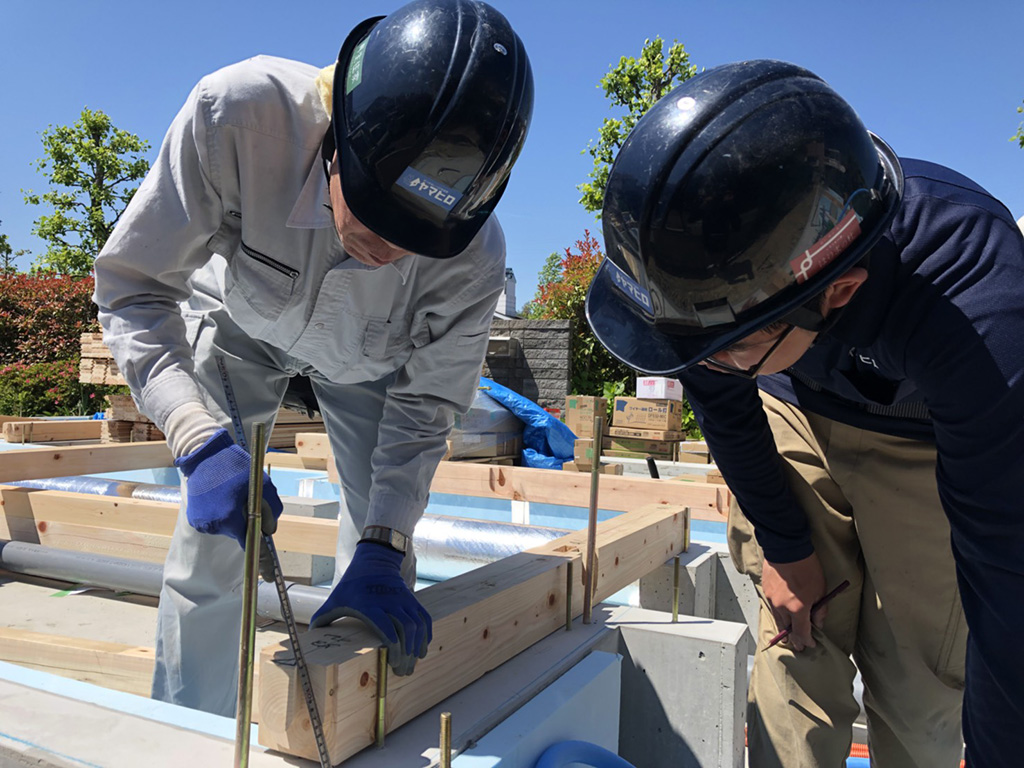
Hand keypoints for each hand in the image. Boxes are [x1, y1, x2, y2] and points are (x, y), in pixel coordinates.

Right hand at [174, 429, 282, 547]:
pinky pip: (213, 523)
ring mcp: (201, 523)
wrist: (206, 456)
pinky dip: (219, 515)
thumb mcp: (261, 484)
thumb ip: (271, 510)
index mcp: (229, 518)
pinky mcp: (193, 519)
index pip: (247, 540)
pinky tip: (219, 499)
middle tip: (243, 501)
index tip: (261, 536)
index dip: (257, 537)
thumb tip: (269, 529)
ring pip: (225, 528)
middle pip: (236, 533)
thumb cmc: (236, 467)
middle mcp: (212, 525)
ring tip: (229, 497)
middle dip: (243, 521)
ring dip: (231, 518)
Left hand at [309, 541, 431, 675]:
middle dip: (406, 650)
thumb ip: (323, 616)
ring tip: (414, 663)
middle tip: (402, 670)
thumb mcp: (335, 598)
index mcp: (369, 604)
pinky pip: (424, 618)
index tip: (393, 655)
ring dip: (418, 645)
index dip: (391, 637)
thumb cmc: (353, 584)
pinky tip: (423, 648)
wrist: (374, 562)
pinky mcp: (412, 600)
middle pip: (404, 627)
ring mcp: (403, 600)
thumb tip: (310, 633)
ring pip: (417, 624)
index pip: (383, 621)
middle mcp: (389, 602)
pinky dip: (426, 634)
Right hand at [761, 552, 825, 650]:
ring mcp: (772, 599)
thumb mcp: (820, 589)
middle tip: (798, 646)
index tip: (810, 644)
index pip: (801, 633)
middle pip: (787, 630)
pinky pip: (772, 607)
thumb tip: (818, 622)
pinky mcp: (766, 591)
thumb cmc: (806, 567)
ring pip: (777, 619)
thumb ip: (820, 609)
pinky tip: (781, 614)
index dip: (806, 641)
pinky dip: (778, 613)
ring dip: (784, 628)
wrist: (787, 549)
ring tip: (787, 634)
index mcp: (798, 609)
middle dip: (794, 639)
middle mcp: (782, 608)